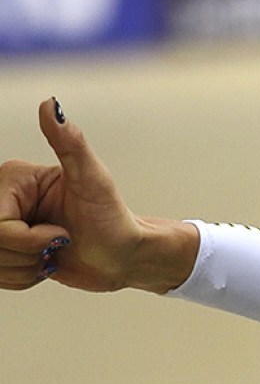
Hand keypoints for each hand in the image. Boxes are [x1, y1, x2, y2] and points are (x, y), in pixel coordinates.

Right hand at [0, 98, 196, 293]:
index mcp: (14, 180)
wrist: (125, 256)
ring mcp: (6, 226)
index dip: (26, 238)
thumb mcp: (94, 181)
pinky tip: (46, 264)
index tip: (59, 235)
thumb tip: (51, 105)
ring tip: (54, 253)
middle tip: (59, 244)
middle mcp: (4, 200)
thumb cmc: (114, 219)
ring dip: (27, 268)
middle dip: (27, 254)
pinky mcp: (9, 252)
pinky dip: (23, 279)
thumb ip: (70, 143)